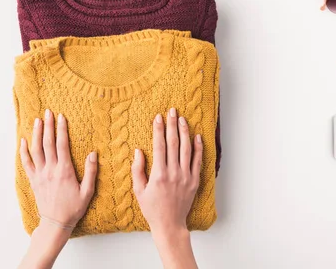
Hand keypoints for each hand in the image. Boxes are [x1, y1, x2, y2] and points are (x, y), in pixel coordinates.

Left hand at [18, 109, 97, 268]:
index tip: (61, 117)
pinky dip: (24, 151)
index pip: (62, 145)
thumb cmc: (73, 208)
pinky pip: (26, 163)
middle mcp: (50, 170)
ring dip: (36, 134)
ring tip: (37, 120)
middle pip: (47, 143)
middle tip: (48, 112)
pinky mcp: (33, 180)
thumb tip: (93, 154)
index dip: (61, 129)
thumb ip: (91, 172)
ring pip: (36, 150)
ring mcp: (40, 174)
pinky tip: (23, 141)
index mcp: (64, 171)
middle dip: (47, 126)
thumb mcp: (87, 191)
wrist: (56, 223)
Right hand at [132, 107, 201, 268]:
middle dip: (172, 125)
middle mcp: (173, 173)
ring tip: (182, 119)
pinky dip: (198, 148)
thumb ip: (138, 169)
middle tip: (172, 111)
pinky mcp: (194, 181)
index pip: (159, 146)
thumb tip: (138, 151)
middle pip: (174, 143)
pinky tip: (197, 136)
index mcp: (159, 174)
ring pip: (186, 149)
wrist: (170, 224)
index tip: (158, 117)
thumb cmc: (152, 208)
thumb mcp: (139, 190)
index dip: (158, 130)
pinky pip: (197, 161)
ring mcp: (186, 177)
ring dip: (184, 132)